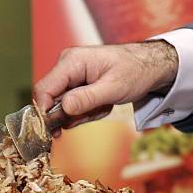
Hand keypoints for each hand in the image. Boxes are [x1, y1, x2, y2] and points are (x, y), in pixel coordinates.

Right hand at [34, 41, 177, 134]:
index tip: (54, 130)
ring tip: (103, 107)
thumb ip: (87, 98)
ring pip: (62, 106)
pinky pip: (71, 105)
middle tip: (94, 114)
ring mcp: (70, 75)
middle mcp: (66, 66)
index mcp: (72, 61)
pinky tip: (101, 105)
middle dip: (71, 115)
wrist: (148, 65)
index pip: (44, 89)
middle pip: (52, 100)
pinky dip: (85, 111)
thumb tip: (64, 108)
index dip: (44, 112)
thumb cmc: (134, 71)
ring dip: (81, 114)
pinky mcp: (75, 83)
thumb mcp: (113, 88)